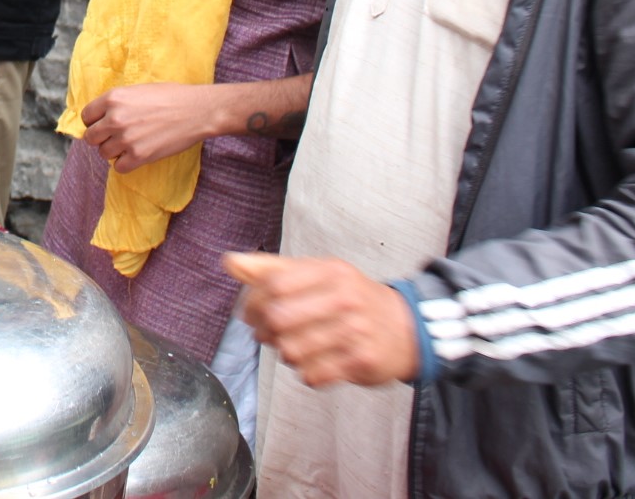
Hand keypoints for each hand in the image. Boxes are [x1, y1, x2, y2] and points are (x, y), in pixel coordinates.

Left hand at [80, 82, 223, 172]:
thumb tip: (101, 117)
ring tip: (130, 145)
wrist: (197, 110)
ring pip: (104, 154)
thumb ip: (117, 103)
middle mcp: (115, 118)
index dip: (93, 122)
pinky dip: (126, 164)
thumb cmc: (171, 97)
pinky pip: (119, 168)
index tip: (102, 125)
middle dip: (101, 138)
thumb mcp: (137, 90)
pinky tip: (136, 155)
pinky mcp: (139, 156)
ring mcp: (126, 139)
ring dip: (114, 152)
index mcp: (113, 98)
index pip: (86, 116)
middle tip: (115, 137)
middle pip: (91, 137)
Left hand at [225, 252, 420, 387]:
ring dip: (283, 353)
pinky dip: (305, 372)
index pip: (273, 285)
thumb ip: (270, 269)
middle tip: (265, 333)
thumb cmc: (350, 298)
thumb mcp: (316, 273)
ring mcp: (355, 331)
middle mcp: (344, 298)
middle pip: (278, 319)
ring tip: (291, 346)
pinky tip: (313, 362)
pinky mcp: (361, 361)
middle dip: (263, 330)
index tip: (250, 312)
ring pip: (291, 350)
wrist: (406, 327)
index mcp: (330, 271)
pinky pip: (312, 374)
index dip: (252, 302)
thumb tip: (228, 261)